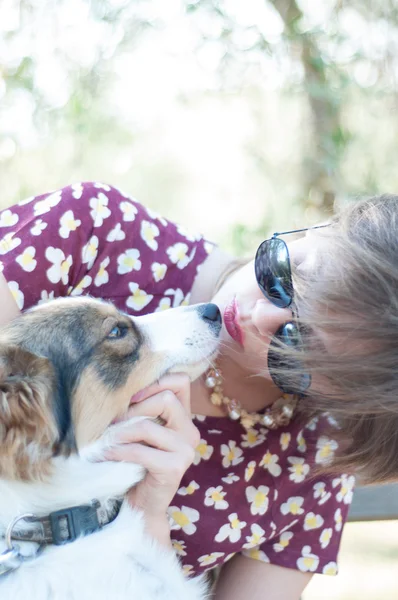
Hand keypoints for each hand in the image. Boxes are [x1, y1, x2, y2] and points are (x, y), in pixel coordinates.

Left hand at [104, 373, 199, 545]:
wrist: (141, 505)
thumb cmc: (136, 464)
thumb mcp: (141, 432)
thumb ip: (141, 410)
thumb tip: (117, 388)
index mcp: (185, 418)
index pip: (181, 381)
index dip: (156, 381)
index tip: (131, 396)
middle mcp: (190, 431)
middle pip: (167, 398)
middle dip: (134, 407)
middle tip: (113, 421)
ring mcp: (186, 450)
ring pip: (148, 425)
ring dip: (120, 432)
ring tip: (104, 439)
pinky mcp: (175, 467)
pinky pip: (140, 451)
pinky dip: (118, 451)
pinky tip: (106, 454)